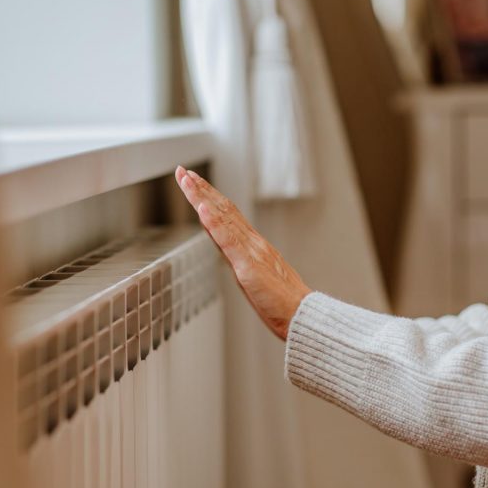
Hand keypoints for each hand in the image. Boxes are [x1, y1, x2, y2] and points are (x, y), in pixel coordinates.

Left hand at [174, 166, 311, 340]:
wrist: (303, 316)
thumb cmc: (283, 303)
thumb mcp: (259, 279)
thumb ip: (245, 263)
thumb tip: (232, 256)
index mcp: (254, 246)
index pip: (228, 215)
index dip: (210, 197)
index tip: (195, 182)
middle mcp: (252, 243)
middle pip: (223, 210)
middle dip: (201, 189)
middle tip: (183, 171)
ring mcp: (250, 252)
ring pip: (223, 218)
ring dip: (202, 197)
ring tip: (187, 180)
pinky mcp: (249, 266)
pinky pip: (228, 241)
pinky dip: (214, 222)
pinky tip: (202, 208)